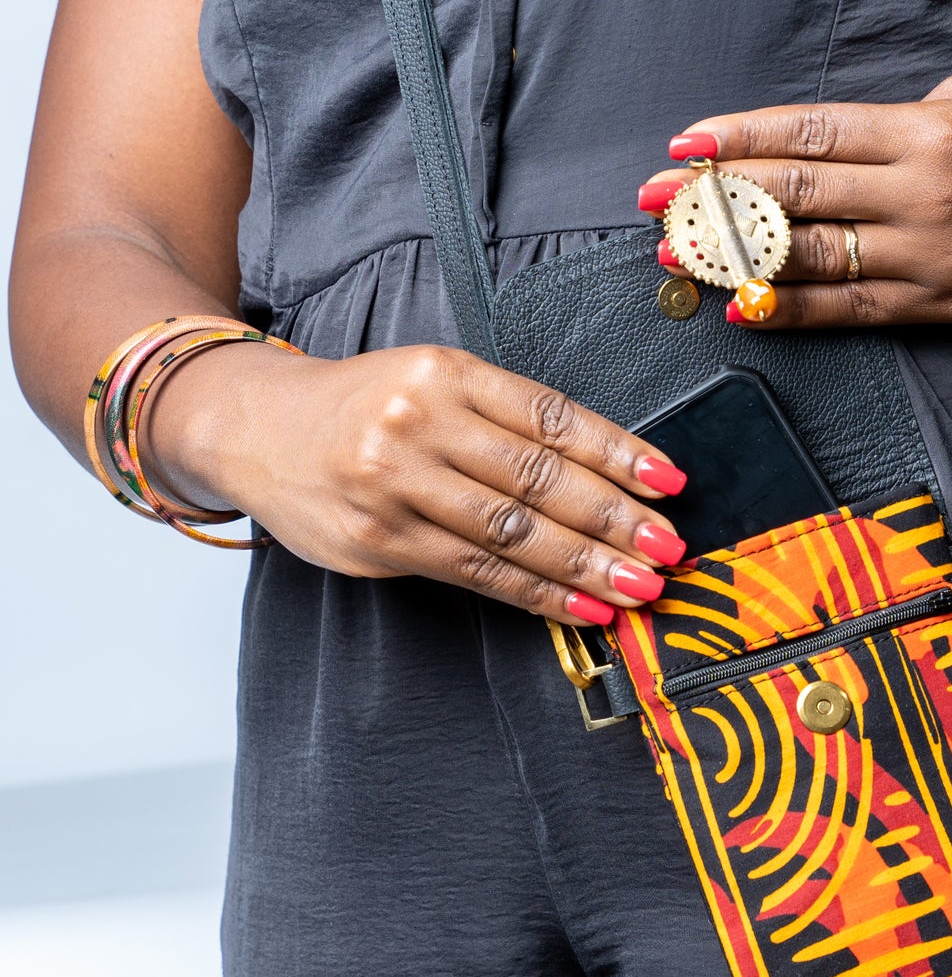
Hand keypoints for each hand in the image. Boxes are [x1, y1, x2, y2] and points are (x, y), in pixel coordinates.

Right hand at [143, 342, 689, 624]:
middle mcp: (419, 422)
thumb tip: (609, 474)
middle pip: (537, 478)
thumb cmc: (366, 405)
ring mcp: (395, 484)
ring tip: (641, 585)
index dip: (617, 451)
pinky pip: (476, 572)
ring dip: (586, 565)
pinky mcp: (380, 540)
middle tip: (669, 547)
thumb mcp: (432, 380)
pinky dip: (537, 593)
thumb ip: (506, 419)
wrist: (256, 427)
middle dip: (614, 518)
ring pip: (511, 532)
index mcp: (446, 371)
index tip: (670, 482)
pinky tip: (582, 605)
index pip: (550, 417)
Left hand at [640, 76, 951, 326]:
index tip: (682, 144)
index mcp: (929, 130)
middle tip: (652, 201)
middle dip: (713, 200)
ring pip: (815, 260)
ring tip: (678, 256)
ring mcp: (938, 257)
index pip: (809, 137)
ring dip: (738, 260)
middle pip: (796, 199)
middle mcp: (926, 194)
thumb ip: (897, 128)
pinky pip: (857, 311)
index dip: (737, 141)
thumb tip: (824, 157)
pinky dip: (796, 312)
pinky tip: (745, 309)